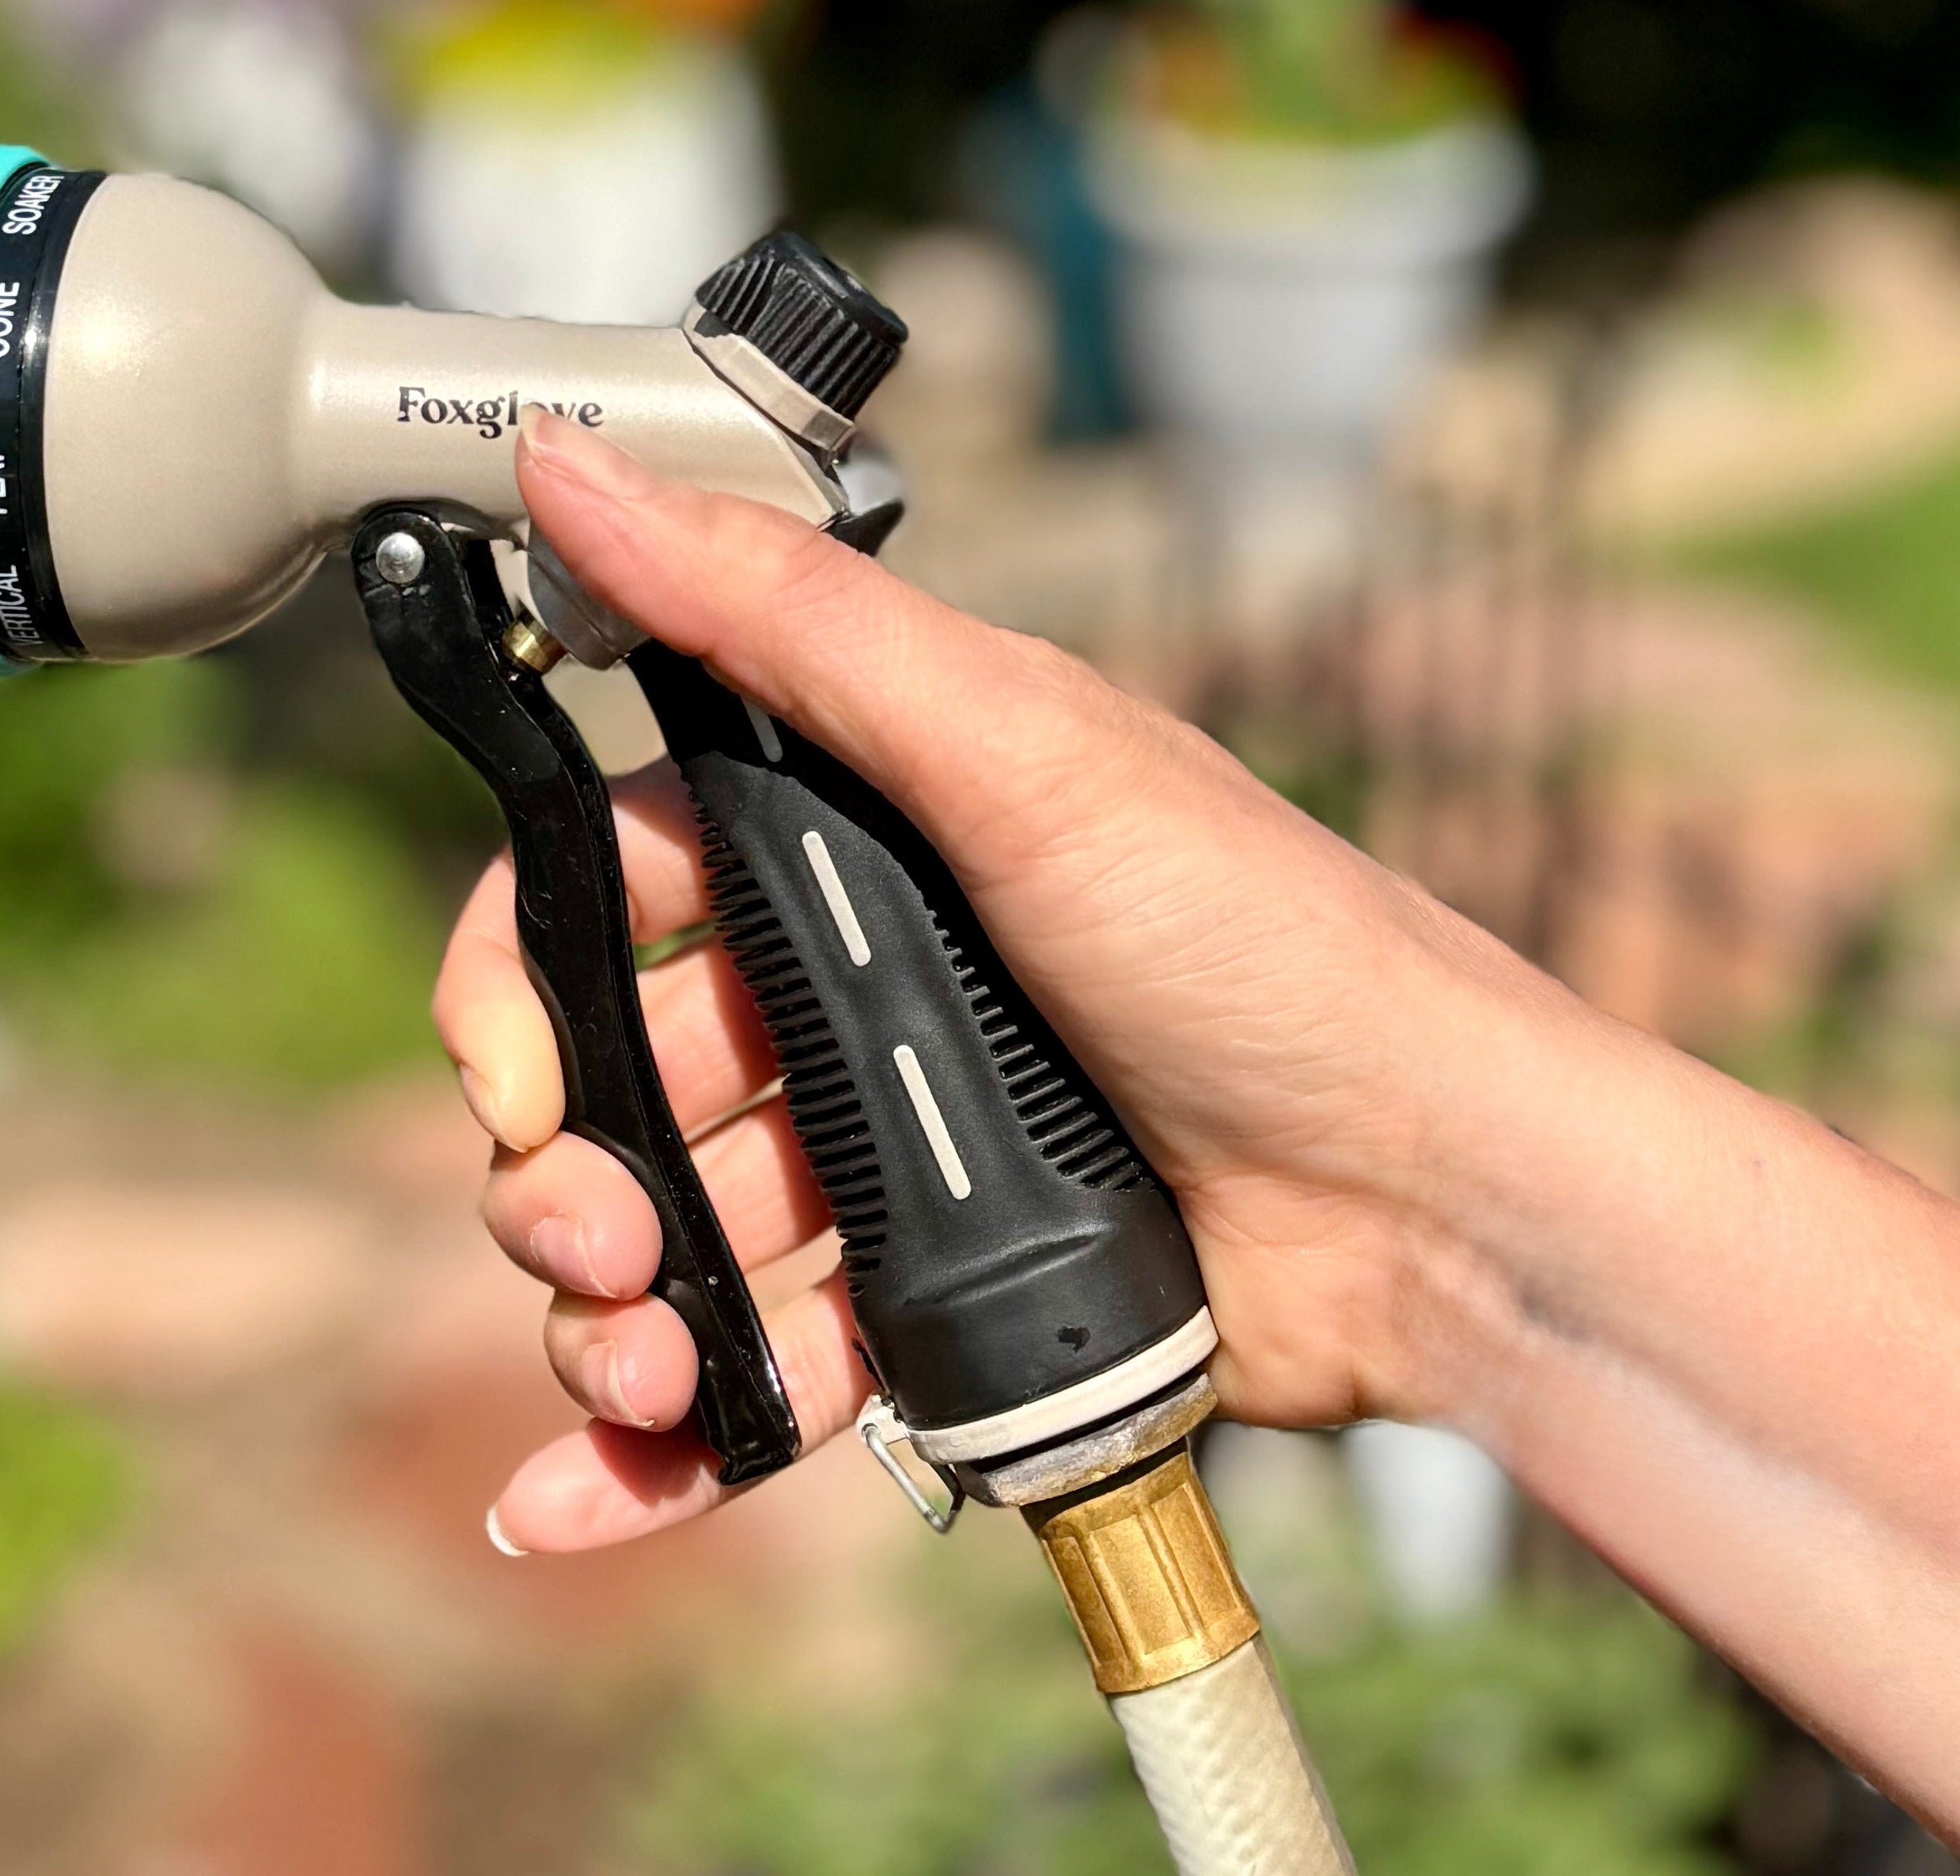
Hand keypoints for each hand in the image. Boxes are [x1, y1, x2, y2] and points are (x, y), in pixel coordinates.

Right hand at [433, 409, 1551, 1553]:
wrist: (1445, 1202)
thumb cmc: (1262, 939)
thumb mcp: (1015, 740)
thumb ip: (779, 612)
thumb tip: (571, 457)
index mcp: (844, 833)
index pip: (599, 889)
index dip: (519, 978)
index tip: (514, 1070)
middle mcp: (847, 987)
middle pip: (608, 1079)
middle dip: (558, 1169)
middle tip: (598, 1238)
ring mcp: (885, 1152)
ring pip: (663, 1236)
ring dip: (604, 1316)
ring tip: (649, 1363)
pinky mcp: (928, 1303)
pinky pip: (753, 1374)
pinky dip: (651, 1448)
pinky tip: (571, 1501)